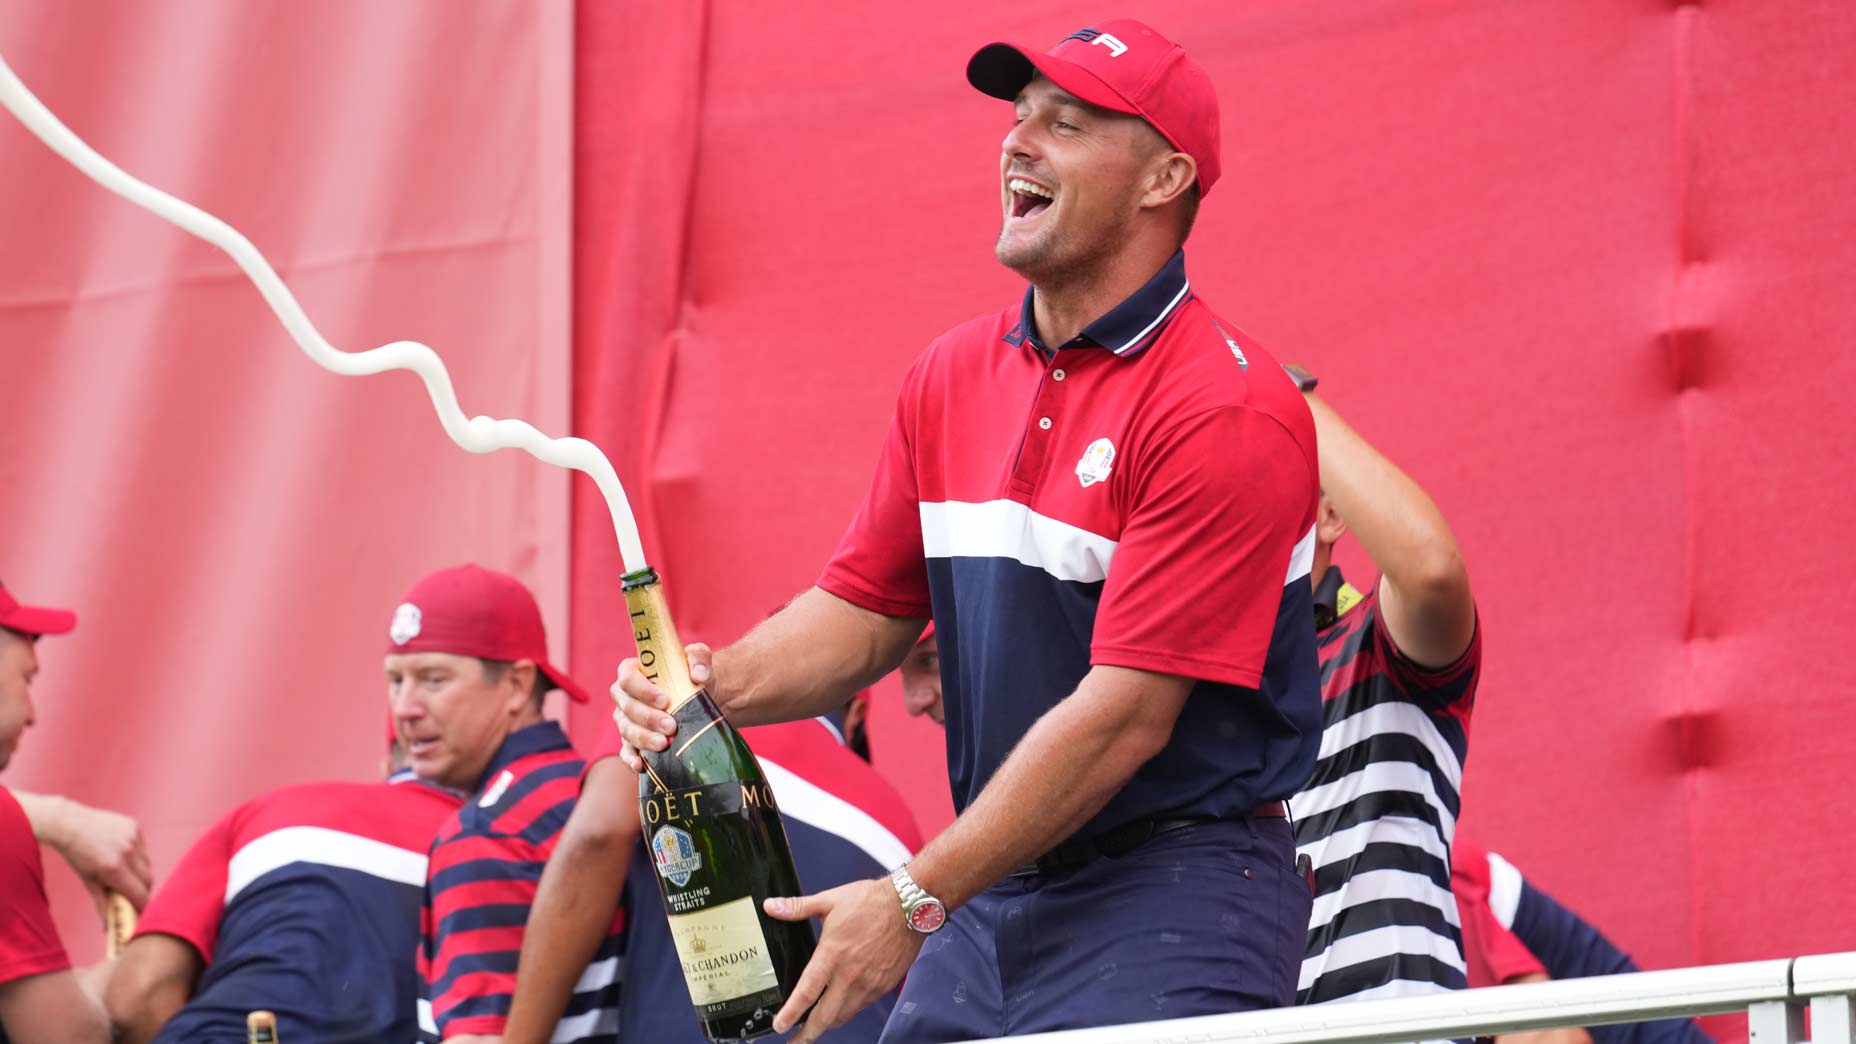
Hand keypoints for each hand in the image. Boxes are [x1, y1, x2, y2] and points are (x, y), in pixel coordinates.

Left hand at [43, 798, 152, 915]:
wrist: (69, 823)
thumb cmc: (77, 855)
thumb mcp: (87, 881)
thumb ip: (102, 903)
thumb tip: (107, 926)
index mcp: (113, 868)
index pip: (140, 893)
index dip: (142, 905)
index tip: (141, 911)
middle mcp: (126, 852)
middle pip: (148, 879)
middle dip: (142, 889)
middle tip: (132, 893)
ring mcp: (133, 837)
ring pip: (147, 863)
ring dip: (140, 871)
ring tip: (123, 870)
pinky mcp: (135, 827)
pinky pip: (143, 848)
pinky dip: (137, 854)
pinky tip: (121, 852)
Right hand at [610, 642, 713, 771]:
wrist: (698, 699)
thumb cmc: (692, 675)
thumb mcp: (699, 659)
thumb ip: (699, 657)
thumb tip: (698, 674)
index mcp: (632, 671)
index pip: (627, 678)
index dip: (643, 690)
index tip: (664, 700)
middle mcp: (624, 696)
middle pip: (627, 708)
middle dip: (649, 719)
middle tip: (671, 726)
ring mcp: (625, 720)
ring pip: (627, 731)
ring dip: (644, 739)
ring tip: (665, 744)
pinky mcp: (631, 741)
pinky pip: (626, 751)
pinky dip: (631, 759)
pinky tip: (640, 765)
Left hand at [765, 878, 925, 1043]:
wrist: (909, 906)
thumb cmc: (872, 902)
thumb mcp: (830, 900)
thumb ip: (798, 907)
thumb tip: (772, 907)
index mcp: (832, 955)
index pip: (807, 992)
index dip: (791, 1013)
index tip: (780, 1026)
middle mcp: (850, 974)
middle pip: (826, 1016)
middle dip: (808, 1034)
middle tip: (796, 1042)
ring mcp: (869, 983)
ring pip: (845, 1015)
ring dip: (828, 1024)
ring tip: (817, 1027)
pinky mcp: (884, 985)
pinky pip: (862, 1005)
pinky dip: (849, 1010)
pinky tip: (843, 1006)